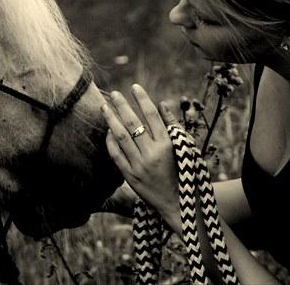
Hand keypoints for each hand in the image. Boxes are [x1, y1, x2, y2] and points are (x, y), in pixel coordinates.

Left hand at [102, 84, 180, 222]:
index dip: (142, 99)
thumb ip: (173, 125)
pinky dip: (111, 142)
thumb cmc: (184, 170)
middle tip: (114, 94)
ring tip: (105, 107)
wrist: (178, 202)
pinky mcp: (131, 177)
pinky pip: (116, 155)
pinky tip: (108, 131)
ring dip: (111, 120)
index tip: (134, 87)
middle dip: (122, 106)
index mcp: (167, 144)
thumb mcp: (184, 147)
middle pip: (133, 123)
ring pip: (121, 137)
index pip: (151, 115)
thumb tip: (161, 104)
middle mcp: (152, 154)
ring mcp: (140, 166)